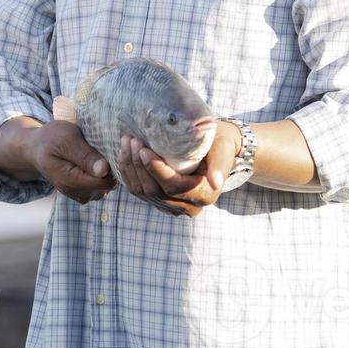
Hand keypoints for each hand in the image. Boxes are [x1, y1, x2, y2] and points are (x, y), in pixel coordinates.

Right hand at [30, 120, 116, 203]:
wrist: (35, 148)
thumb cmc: (50, 138)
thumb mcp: (66, 139)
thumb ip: (84, 156)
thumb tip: (104, 170)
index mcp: (70, 181)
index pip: (104, 181)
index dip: (113, 165)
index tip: (112, 148)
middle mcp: (75, 193)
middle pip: (107, 186)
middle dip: (110, 168)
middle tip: (104, 147)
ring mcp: (78, 195)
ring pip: (105, 186)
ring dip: (107, 171)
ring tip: (97, 152)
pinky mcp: (81, 192)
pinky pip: (100, 186)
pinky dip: (101, 174)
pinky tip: (94, 161)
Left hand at [117, 122, 240, 217]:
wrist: (215, 149)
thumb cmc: (220, 145)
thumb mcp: (223, 151)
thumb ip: (220, 166)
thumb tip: (216, 183)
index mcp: (204, 196)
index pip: (173, 186)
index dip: (156, 169)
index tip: (144, 150)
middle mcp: (187, 206)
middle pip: (155, 191)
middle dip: (139, 165)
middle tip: (131, 141)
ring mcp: (171, 206)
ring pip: (143, 192)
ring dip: (130, 167)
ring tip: (126, 142)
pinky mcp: (159, 200)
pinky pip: (139, 190)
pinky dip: (129, 173)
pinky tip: (125, 153)